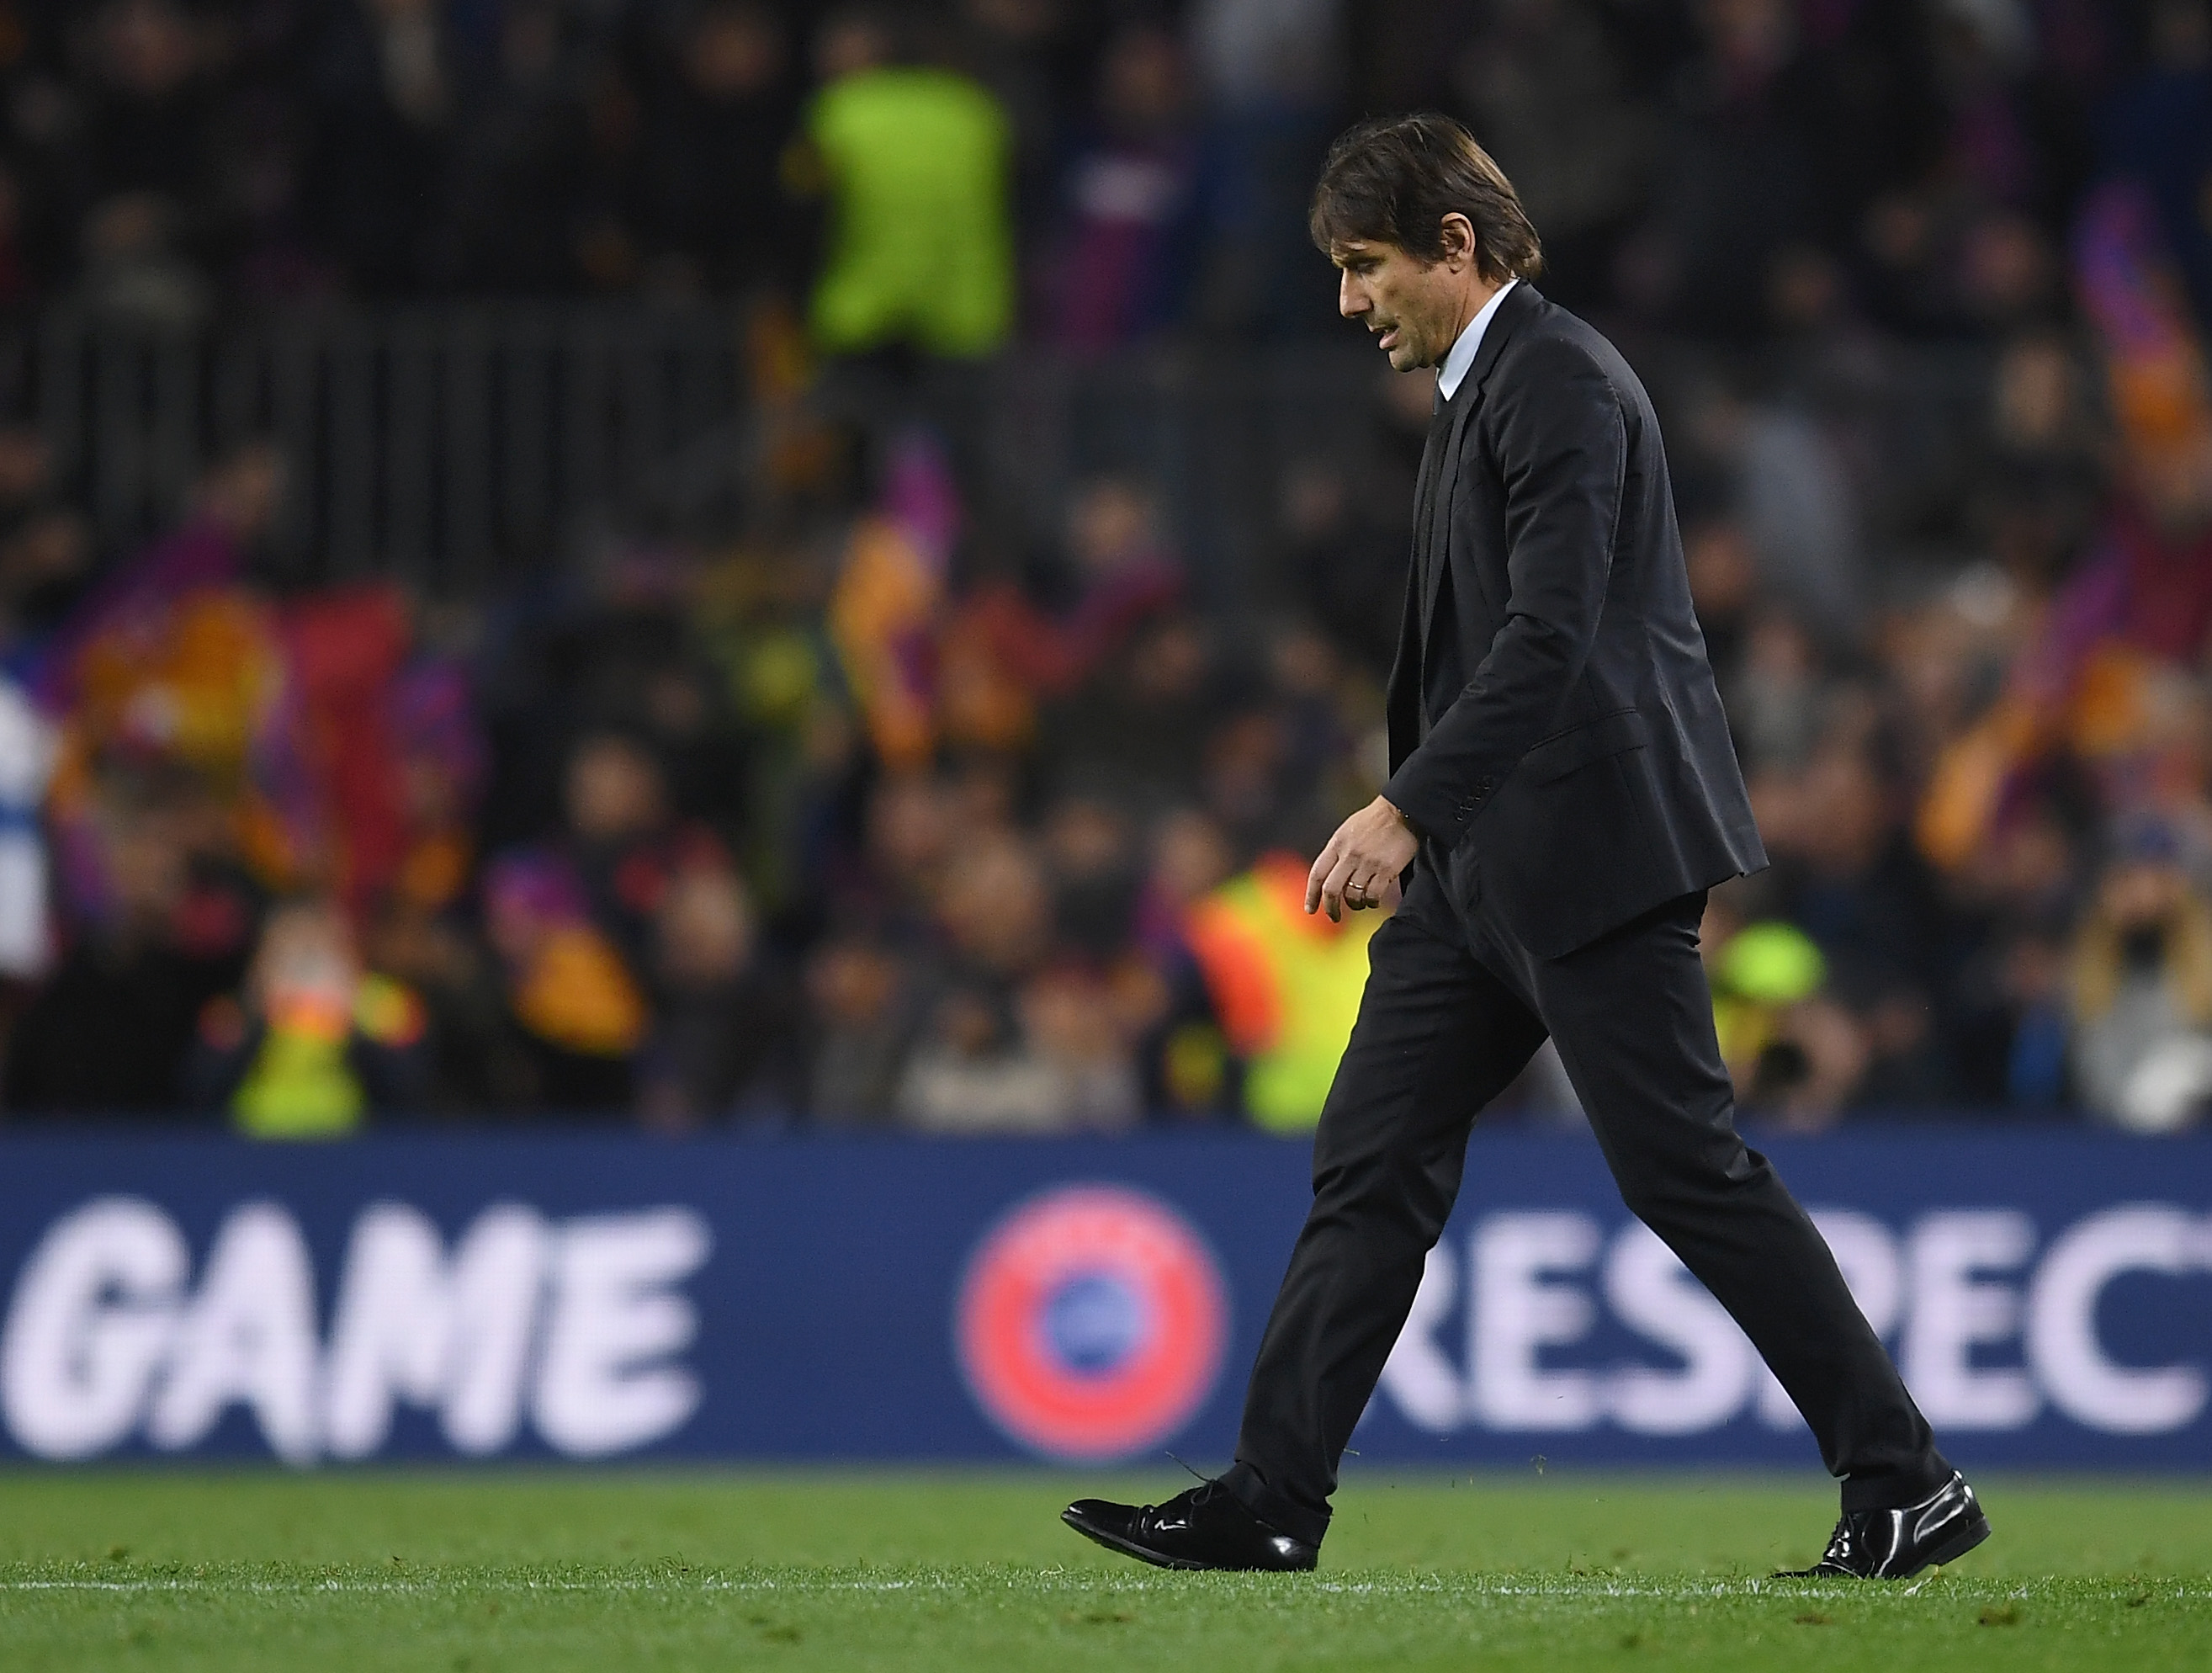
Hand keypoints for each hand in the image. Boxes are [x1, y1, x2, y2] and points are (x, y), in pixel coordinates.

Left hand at [1307, 796, 1419, 921]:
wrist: (1402, 811)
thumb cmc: (1374, 821)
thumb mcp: (1348, 830)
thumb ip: (1337, 852)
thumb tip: (1329, 877)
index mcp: (1337, 844)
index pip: (1317, 874)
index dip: (1311, 895)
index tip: (1310, 909)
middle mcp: (1349, 855)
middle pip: (1331, 890)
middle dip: (1330, 908)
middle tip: (1334, 917)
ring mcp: (1367, 863)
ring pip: (1352, 896)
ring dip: (1354, 905)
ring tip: (1359, 904)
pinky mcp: (1386, 870)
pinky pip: (1373, 896)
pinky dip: (1371, 902)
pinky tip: (1373, 901)